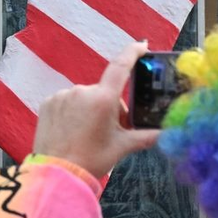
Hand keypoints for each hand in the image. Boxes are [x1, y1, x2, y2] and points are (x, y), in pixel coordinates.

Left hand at [32, 42, 159, 181]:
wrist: (57, 172)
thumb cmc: (91, 159)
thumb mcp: (122, 147)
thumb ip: (147, 136)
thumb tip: (168, 132)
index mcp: (102, 99)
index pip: (120, 67)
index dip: (132, 53)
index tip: (141, 45)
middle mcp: (81, 91)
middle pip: (104, 92)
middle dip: (111, 107)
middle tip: (111, 131)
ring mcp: (62, 96)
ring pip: (85, 98)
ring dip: (91, 109)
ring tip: (88, 134)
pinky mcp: (48, 102)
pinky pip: (67, 102)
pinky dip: (73, 112)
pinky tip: (72, 130)